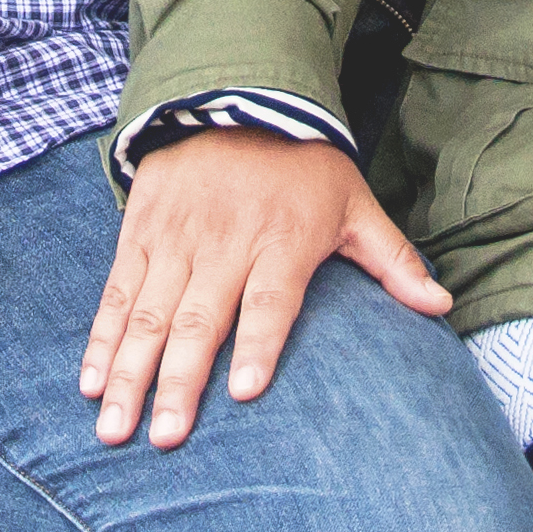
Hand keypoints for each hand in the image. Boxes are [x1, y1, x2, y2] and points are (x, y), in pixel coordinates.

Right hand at [84, 131, 448, 448]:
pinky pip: (118, 292)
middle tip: (164, 440)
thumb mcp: (356, 203)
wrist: (236, 91)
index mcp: (282, 241)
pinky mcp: (141, 231)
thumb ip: (393, 260)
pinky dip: (102, 338)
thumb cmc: (303, 163)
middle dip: (177, 384)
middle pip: (197, 321)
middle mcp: (224, 243)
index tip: (245, 391)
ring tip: (115, 427)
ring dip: (130, 375)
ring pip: (148, 316)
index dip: (258, 344)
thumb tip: (441, 305)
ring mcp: (176, 238)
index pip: (270, 301)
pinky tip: (91, 381)